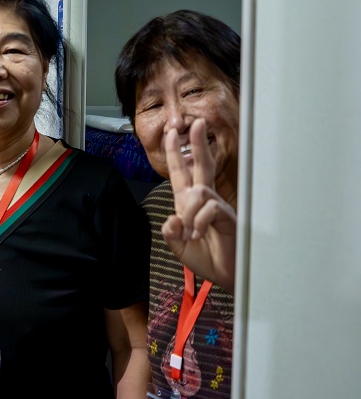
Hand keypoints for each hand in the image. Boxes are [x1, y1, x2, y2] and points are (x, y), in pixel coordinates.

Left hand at [162, 120, 236, 289]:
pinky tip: (199, 234)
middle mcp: (203, 201)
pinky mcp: (229, 216)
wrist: (224, 275)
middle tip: (196, 123)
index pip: (181, 173)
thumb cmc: (205, 258)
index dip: (175, 153)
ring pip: (199, 191)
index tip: (171, 133)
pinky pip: (210, 207)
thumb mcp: (178, 245)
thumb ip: (170, 231)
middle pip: (201, 166)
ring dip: (190, 211)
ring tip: (191, 231)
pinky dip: (199, 220)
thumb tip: (173, 218)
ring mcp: (217, 207)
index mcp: (188, 204)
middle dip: (197, 144)